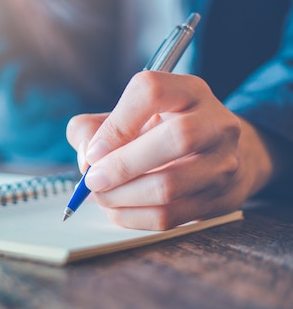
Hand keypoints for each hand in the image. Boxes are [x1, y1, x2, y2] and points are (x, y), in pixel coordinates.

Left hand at [66, 71, 273, 229]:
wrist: (214, 158)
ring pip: (170, 186)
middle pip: (176, 139)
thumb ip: (91, 128)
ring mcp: (223, 163)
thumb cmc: (160, 132)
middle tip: (93, 180)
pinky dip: (132, 217)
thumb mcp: (126, 117)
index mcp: (187, 91)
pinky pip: (169, 217)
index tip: (94, 151)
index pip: (151, 92)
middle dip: (122, 165)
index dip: (116, 124)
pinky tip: (117, 208)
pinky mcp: (219, 200)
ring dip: (122, 197)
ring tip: (101, 195)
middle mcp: (215, 122)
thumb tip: (85, 157)